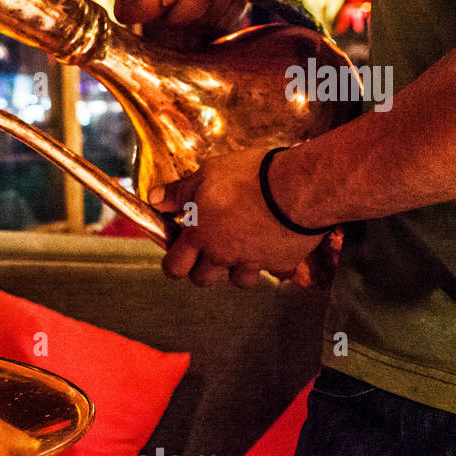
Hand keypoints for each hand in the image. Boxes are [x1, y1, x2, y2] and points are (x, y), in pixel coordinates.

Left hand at [149, 148, 325, 287]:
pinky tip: (272, 243)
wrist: (299, 187)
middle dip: (201, 269)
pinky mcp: (281, 262)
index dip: (173, 263)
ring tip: (240, 247)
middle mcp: (223, 254)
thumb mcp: (207, 174)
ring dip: (236, 269)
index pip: (174, 266)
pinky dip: (270, 262)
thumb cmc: (251, 177)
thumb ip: (179, 192)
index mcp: (200, 235)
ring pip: (238, 281)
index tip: (177, 251)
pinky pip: (272, 271)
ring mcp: (253, 261)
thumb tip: (156, 199)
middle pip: (202, 279)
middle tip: (207, 249)